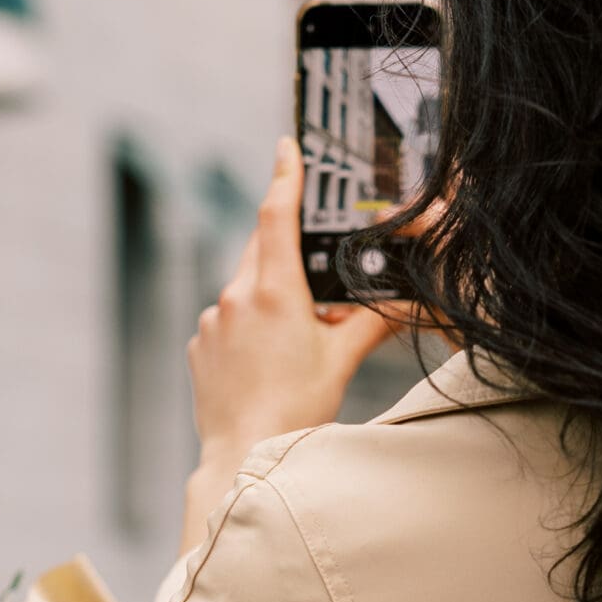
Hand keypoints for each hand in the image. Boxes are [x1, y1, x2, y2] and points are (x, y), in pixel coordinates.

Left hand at [180, 137, 397, 550]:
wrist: (242, 455)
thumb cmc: (295, 411)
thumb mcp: (342, 361)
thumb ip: (371, 323)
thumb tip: (402, 303)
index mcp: (275, 291)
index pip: (277, 216)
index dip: (285, 175)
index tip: (286, 146)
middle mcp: (235, 297)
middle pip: (263, 251)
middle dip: (289, 256)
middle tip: (317, 284)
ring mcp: (211, 321)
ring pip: (245, 289)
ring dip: (270, 299)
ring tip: (295, 342)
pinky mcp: (199, 346)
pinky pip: (226, 320)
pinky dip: (248, 328)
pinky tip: (265, 363)